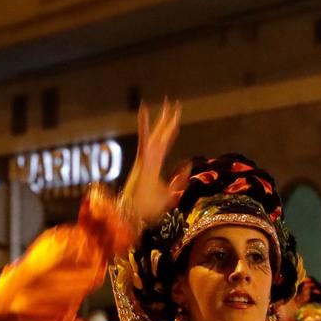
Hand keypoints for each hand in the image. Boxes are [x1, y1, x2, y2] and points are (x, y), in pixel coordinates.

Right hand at [119, 100, 188, 228]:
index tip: (175, 119)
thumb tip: (188, 163)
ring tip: (168, 103)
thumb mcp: (170, 195)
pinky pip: (145, 140)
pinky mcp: (143, 162)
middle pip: (161, 135)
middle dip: (168, 119)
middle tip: (174, 103)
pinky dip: (144, 125)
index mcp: (154, 165)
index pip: (165, 144)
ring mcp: (145, 159)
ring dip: (163, 120)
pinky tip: (144, 110)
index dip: (170, 131)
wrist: (131, 218)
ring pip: (156, 135)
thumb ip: (179, 180)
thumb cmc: (147, 210)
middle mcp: (149, 159)